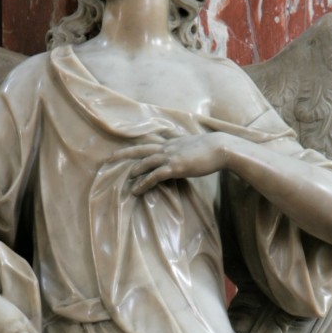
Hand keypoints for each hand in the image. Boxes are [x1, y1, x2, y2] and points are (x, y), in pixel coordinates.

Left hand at [113, 133, 227, 194]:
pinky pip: (155, 176)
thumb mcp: (195, 146)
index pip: (150, 142)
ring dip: (134, 171)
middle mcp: (168, 147)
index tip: (125, 148)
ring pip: (146, 162)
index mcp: (172, 142)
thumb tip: (184, 154)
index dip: (136, 146)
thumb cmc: (212, 149)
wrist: (221, 148)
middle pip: (141, 149)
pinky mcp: (175, 167)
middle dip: (124, 153)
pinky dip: (144, 183)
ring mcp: (171, 156)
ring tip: (127, 180)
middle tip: (110, 158)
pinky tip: (137, 190)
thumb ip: (185, 149)